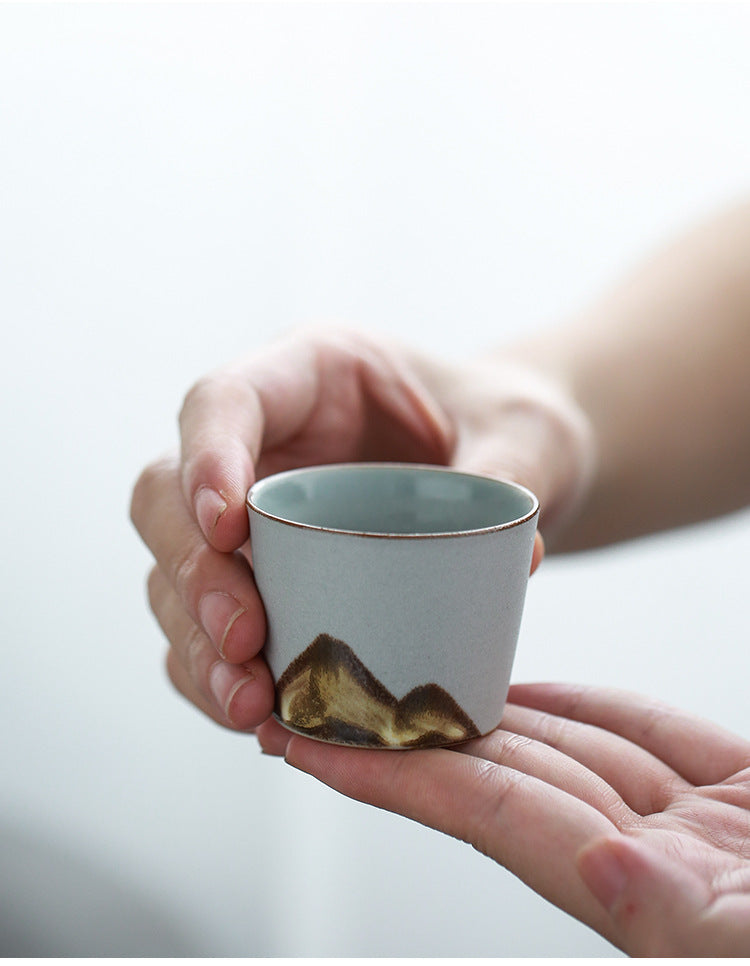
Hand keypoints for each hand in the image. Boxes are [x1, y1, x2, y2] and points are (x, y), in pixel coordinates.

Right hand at [130, 328, 592, 731]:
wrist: (506, 467)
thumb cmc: (507, 426)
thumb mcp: (530, 434)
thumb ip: (515, 473)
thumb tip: (512, 561)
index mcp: (309, 375)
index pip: (223, 402)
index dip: (206, 459)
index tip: (227, 527)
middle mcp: (261, 446)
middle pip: (167, 497)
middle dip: (193, 572)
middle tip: (245, 639)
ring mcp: (251, 518)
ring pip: (173, 575)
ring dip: (195, 644)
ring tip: (251, 704)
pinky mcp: (260, 582)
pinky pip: (206, 633)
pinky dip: (219, 680)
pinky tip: (262, 721)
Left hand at [270, 683, 749, 956]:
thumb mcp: (745, 933)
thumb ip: (683, 917)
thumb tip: (602, 871)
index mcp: (644, 902)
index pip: (487, 815)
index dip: (393, 775)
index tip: (306, 740)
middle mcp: (648, 860)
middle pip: (505, 772)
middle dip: (410, 727)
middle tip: (326, 681)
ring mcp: (693, 826)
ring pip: (562, 745)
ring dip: (478, 705)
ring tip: (398, 667)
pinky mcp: (738, 796)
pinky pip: (638, 736)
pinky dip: (576, 702)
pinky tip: (519, 682)